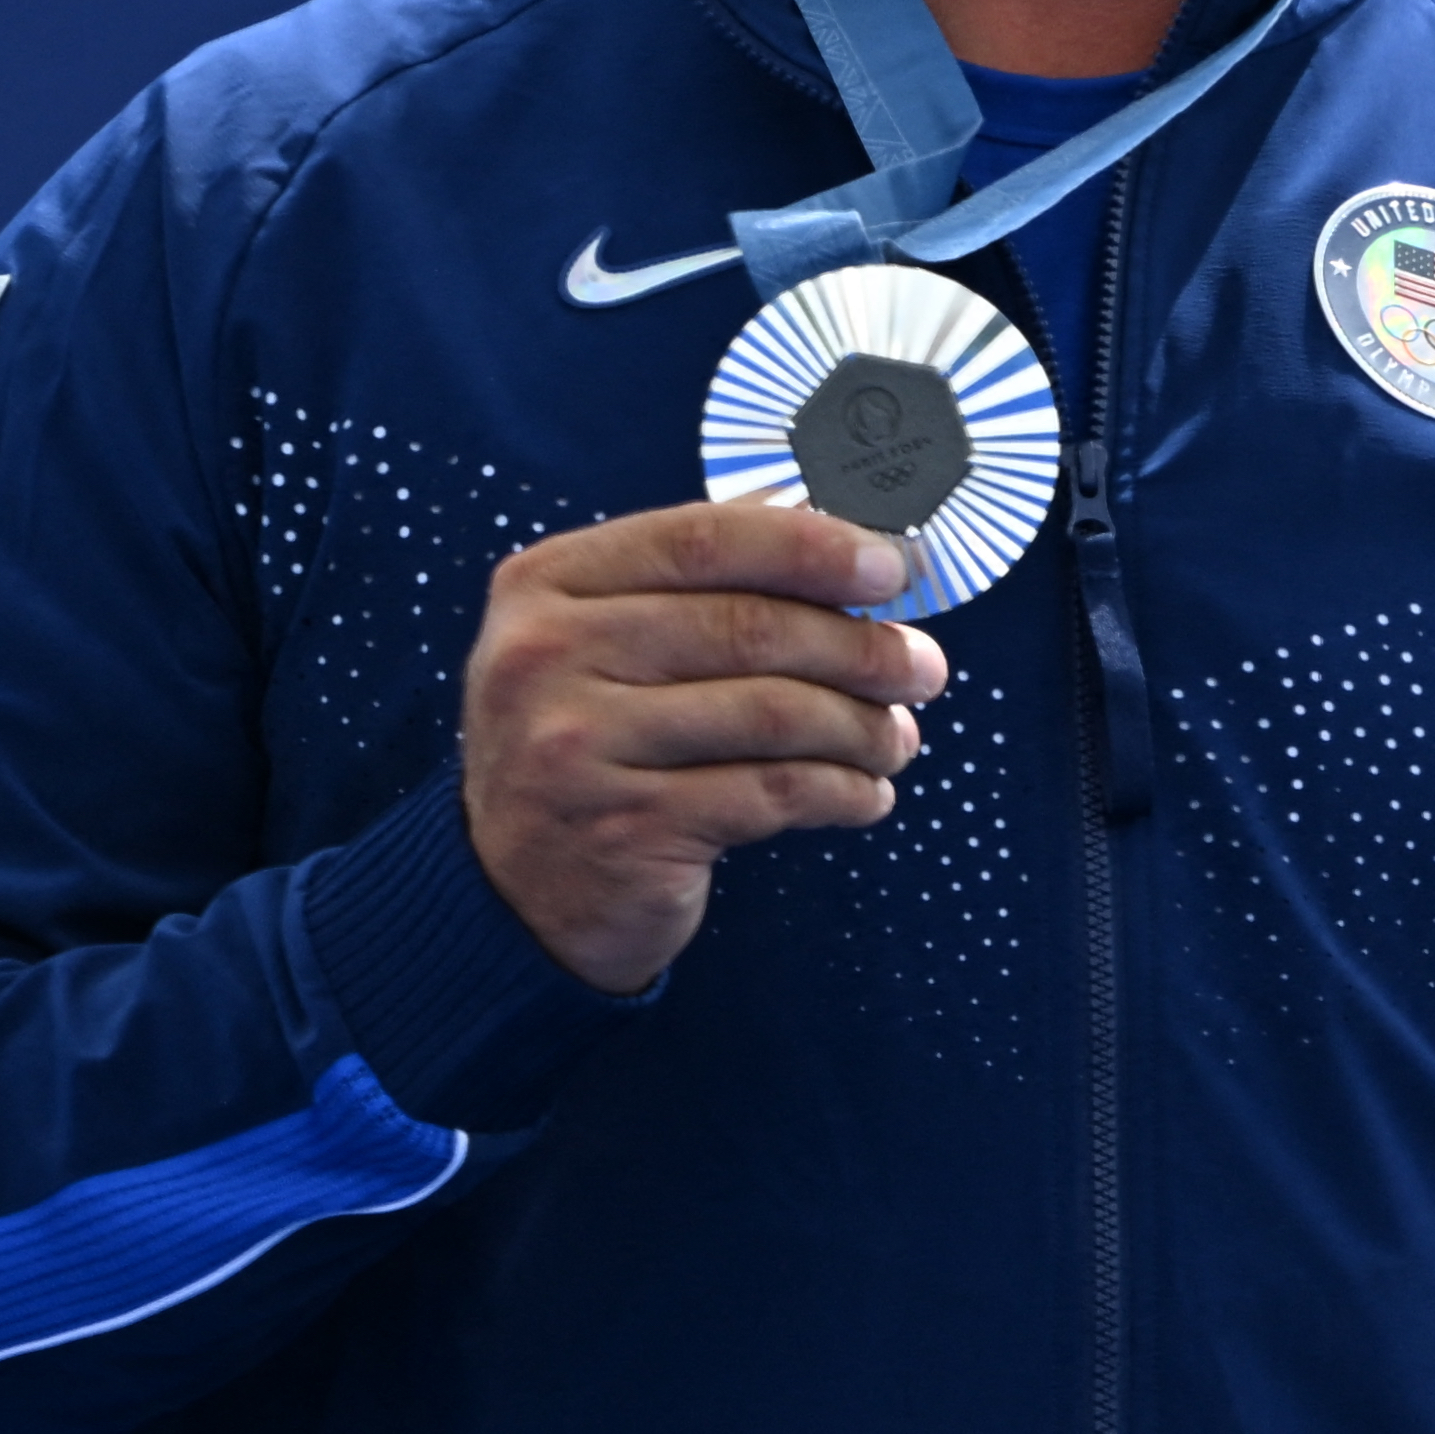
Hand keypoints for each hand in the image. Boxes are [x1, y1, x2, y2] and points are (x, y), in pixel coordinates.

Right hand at [459, 503, 949, 993]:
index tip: (893, 567)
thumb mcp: (600, 647)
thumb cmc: (587, 746)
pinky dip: (839, 790)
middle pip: (748, 627)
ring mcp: (580, 746)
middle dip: (859, 646)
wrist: (512, 895)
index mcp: (547, 584)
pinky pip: (770, 794)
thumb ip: (693, 592)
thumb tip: (847, 550)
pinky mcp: (626, 828)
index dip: (813, 546)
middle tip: (922, 667)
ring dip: (860, 725)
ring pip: (771, 713)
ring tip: (897, 737)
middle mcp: (548, 656)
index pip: (703, 538)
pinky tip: (865, 792)